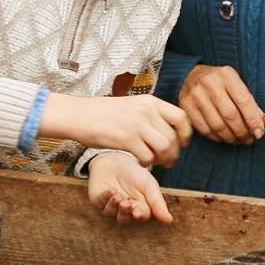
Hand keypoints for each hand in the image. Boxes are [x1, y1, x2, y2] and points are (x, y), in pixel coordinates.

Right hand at [43, 93, 191, 167]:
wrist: (79, 115)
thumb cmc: (103, 113)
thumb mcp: (132, 105)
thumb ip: (150, 115)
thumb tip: (167, 131)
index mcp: (150, 101)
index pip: (181, 117)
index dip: (186, 133)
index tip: (181, 143)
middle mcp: (146, 111)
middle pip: (173, 137)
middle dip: (174, 153)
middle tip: (167, 161)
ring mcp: (136, 124)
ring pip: (164, 148)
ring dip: (162, 160)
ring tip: (155, 162)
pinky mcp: (126, 139)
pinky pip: (147, 156)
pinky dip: (147, 163)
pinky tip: (139, 161)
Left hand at [86, 153, 173, 224]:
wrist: (116, 158)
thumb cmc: (135, 172)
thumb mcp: (149, 184)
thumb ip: (157, 202)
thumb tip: (169, 220)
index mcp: (139, 207)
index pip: (141, 216)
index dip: (139, 215)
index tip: (138, 212)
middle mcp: (125, 210)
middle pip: (124, 219)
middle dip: (125, 212)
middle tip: (126, 203)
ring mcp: (110, 206)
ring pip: (111, 214)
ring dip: (114, 206)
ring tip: (117, 195)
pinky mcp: (98, 200)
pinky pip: (100, 203)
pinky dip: (105, 198)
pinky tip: (111, 190)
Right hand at [178, 65, 264, 144]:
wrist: (189, 75)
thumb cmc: (219, 83)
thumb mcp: (236, 84)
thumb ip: (250, 103)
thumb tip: (263, 123)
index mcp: (227, 75)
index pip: (244, 101)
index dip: (253, 120)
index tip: (260, 133)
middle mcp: (210, 83)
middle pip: (230, 115)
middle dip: (242, 132)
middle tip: (249, 140)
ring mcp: (196, 95)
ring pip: (217, 125)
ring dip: (231, 137)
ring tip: (238, 140)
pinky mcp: (186, 107)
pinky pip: (204, 129)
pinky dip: (217, 138)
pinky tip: (223, 138)